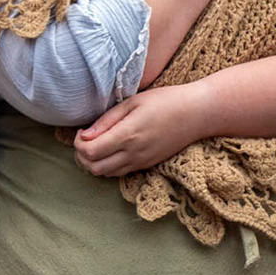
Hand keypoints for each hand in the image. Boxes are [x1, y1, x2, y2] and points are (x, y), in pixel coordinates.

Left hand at [75, 83, 208, 176]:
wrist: (197, 114)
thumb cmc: (166, 101)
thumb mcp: (133, 102)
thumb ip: (107, 120)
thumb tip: (84, 135)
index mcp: (127, 135)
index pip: (89, 151)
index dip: (78, 143)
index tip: (82, 131)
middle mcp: (133, 153)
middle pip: (93, 168)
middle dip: (82, 156)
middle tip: (86, 140)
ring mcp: (142, 162)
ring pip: (105, 174)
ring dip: (95, 162)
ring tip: (98, 144)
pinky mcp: (148, 164)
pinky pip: (120, 172)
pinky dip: (109, 165)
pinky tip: (113, 149)